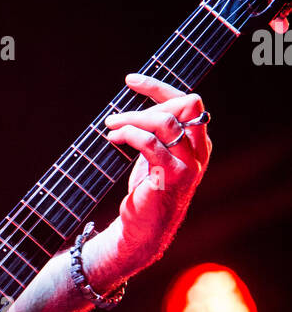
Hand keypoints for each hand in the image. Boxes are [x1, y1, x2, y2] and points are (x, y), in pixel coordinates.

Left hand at [91, 72, 211, 281]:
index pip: (187, 101)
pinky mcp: (171, 176)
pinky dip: (128, 134)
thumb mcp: (156, 155)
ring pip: (165, 121)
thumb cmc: (148, 190)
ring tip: (111, 126)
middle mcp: (199, 151)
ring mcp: (188, 164)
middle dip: (148, 103)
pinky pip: (149, 143)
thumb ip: (158, 131)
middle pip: (186, 104)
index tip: (130, 80)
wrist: (144, 230)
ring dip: (133, 118)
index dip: (158, 86)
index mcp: (198, 142)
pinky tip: (113, 138)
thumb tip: (144, 102)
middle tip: (118, 117)